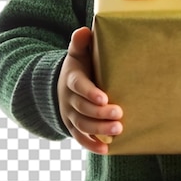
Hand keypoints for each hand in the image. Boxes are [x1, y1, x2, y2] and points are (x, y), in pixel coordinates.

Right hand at [57, 26, 122, 153]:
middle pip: (82, 109)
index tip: (104, 98)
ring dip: (99, 130)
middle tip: (119, 114)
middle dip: (100, 114)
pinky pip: (80, 138)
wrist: (61, 84)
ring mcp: (70, 114)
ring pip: (82, 125)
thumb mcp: (77, 52)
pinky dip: (91, 145)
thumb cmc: (79, 65)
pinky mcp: (73, 126)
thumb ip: (80, 43)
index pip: (79, 86)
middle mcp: (68, 99)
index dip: (90, 93)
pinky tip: (106, 150)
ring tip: (118, 130)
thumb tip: (84, 30)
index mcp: (71, 79)